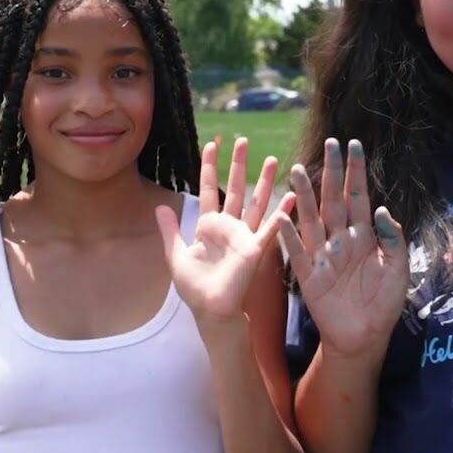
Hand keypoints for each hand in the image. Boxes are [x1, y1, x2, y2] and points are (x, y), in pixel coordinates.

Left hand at [155, 138, 293, 333]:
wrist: (210, 311)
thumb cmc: (194, 288)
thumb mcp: (176, 255)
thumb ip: (171, 231)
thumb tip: (159, 206)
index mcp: (208, 226)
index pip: (208, 189)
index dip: (208, 167)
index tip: (211, 145)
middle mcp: (228, 226)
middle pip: (234, 188)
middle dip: (239, 164)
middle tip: (243, 141)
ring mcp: (243, 235)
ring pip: (255, 201)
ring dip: (264, 181)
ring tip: (272, 159)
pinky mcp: (255, 248)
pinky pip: (271, 227)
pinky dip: (282, 213)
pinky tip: (292, 196)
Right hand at [278, 139, 408, 361]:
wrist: (365, 337)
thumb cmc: (383, 304)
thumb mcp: (398, 270)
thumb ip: (393, 240)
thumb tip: (384, 210)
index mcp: (364, 237)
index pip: (359, 197)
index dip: (356, 173)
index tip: (354, 146)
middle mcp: (341, 240)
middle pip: (333, 199)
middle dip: (331, 172)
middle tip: (329, 144)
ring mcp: (323, 256)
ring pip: (311, 219)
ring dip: (304, 195)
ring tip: (295, 170)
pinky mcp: (309, 276)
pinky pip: (296, 252)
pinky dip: (289, 236)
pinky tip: (283, 217)